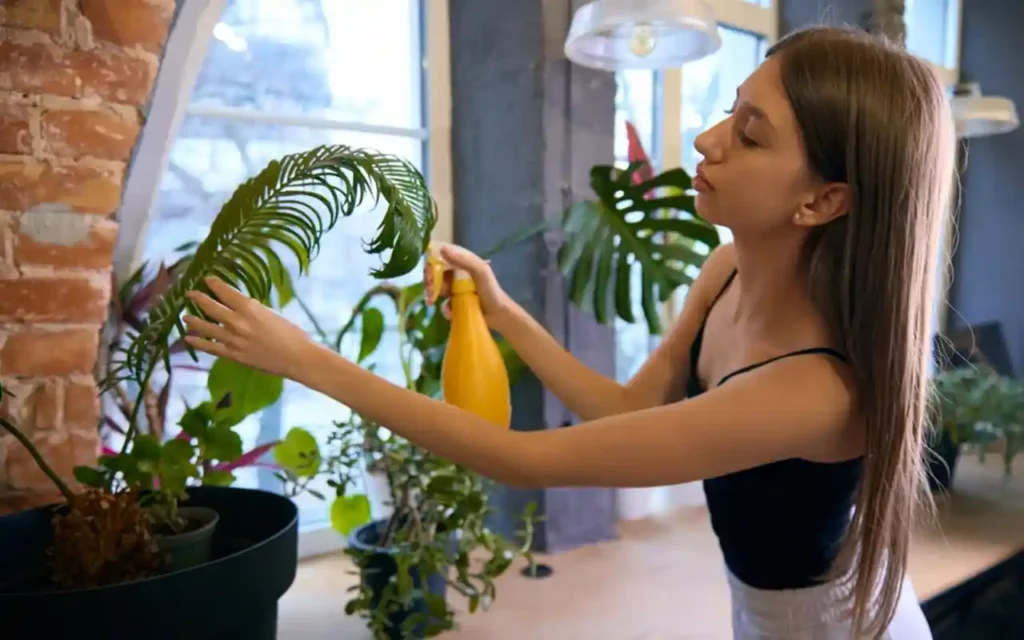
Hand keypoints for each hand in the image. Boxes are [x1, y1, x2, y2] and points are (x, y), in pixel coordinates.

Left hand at [182, 276, 315, 379]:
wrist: (297, 358)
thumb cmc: (292, 333)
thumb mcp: (273, 314)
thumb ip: (254, 310)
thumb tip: (242, 307)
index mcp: (250, 308)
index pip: (225, 292)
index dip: (214, 284)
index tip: (207, 279)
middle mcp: (237, 322)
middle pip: (211, 307)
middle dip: (198, 298)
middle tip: (189, 293)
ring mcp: (233, 339)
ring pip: (206, 328)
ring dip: (194, 321)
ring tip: (185, 317)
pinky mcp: (233, 355)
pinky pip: (211, 348)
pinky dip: (198, 343)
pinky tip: (188, 339)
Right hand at [424, 244, 512, 323]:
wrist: (499, 315)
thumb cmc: (491, 291)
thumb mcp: (480, 271)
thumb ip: (463, 260)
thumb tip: (442, 249)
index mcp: (464, 263)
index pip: (442, 258)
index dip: (432, 264)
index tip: (428, 273)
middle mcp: (458, 275)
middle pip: (437, 274)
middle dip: (431, 282)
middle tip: (429, 291)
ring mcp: (457, 289)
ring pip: (438, 289)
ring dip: (434, 295)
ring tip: (433, 302)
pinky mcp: (456, 303)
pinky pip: (444, 303)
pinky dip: (444, 307)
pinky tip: (449, 311)